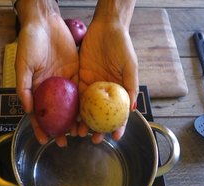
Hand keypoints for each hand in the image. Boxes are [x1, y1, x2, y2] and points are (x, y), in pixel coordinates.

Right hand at [15, 0, 78, 146]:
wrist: (45, 22)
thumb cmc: (29, 42)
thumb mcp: (22, 64)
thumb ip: (24, 87)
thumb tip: (28, 109)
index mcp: (35, 88)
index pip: (37, 113)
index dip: (40, 127)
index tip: (44, 140)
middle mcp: (50, 89)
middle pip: (55, 114)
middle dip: (59, 129)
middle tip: (64, 142)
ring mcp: (64, 82)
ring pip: (70, 106)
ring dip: (74, 120)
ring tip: (79, 133)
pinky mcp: (76, 73)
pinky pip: (81, 91)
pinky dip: (84, 104)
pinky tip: (89, 115)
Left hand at [78, 5, 138, 143]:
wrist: (106, 28)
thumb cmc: (122, 45)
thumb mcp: (130, 66)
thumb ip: (131, 86)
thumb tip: (133, 109)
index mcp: (119, 90)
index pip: (119, 113)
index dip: (117, 126)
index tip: (114, 137)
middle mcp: (105, 91)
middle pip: (101, 114)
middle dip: (97, 128)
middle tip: (92, 139)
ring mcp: (92, 85)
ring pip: (87, 108)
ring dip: (83, 121)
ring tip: (78, 132)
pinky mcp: (80, 78)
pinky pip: (76, 95)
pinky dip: (73, 106)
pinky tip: (70, 116)